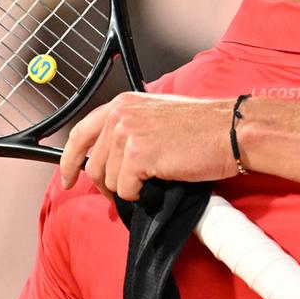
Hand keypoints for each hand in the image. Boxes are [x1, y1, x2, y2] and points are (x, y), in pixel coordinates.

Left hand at [60, 93, 239, 199]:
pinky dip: (142, 195)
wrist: (231, 130)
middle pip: (94, 165)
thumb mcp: (157, 117)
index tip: (68, 178)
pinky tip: (161, 182)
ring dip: (129, 189)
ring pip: (109, 181)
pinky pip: (127, 190)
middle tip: (124, 194)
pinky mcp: (139, 155)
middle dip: (105, 186)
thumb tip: (111, 160)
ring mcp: (128, 134)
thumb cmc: (204, 127)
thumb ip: (130, 130)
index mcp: (123, 103)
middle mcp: (120, 115)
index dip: (69, 161)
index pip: (80, 134)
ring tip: (153, 182)